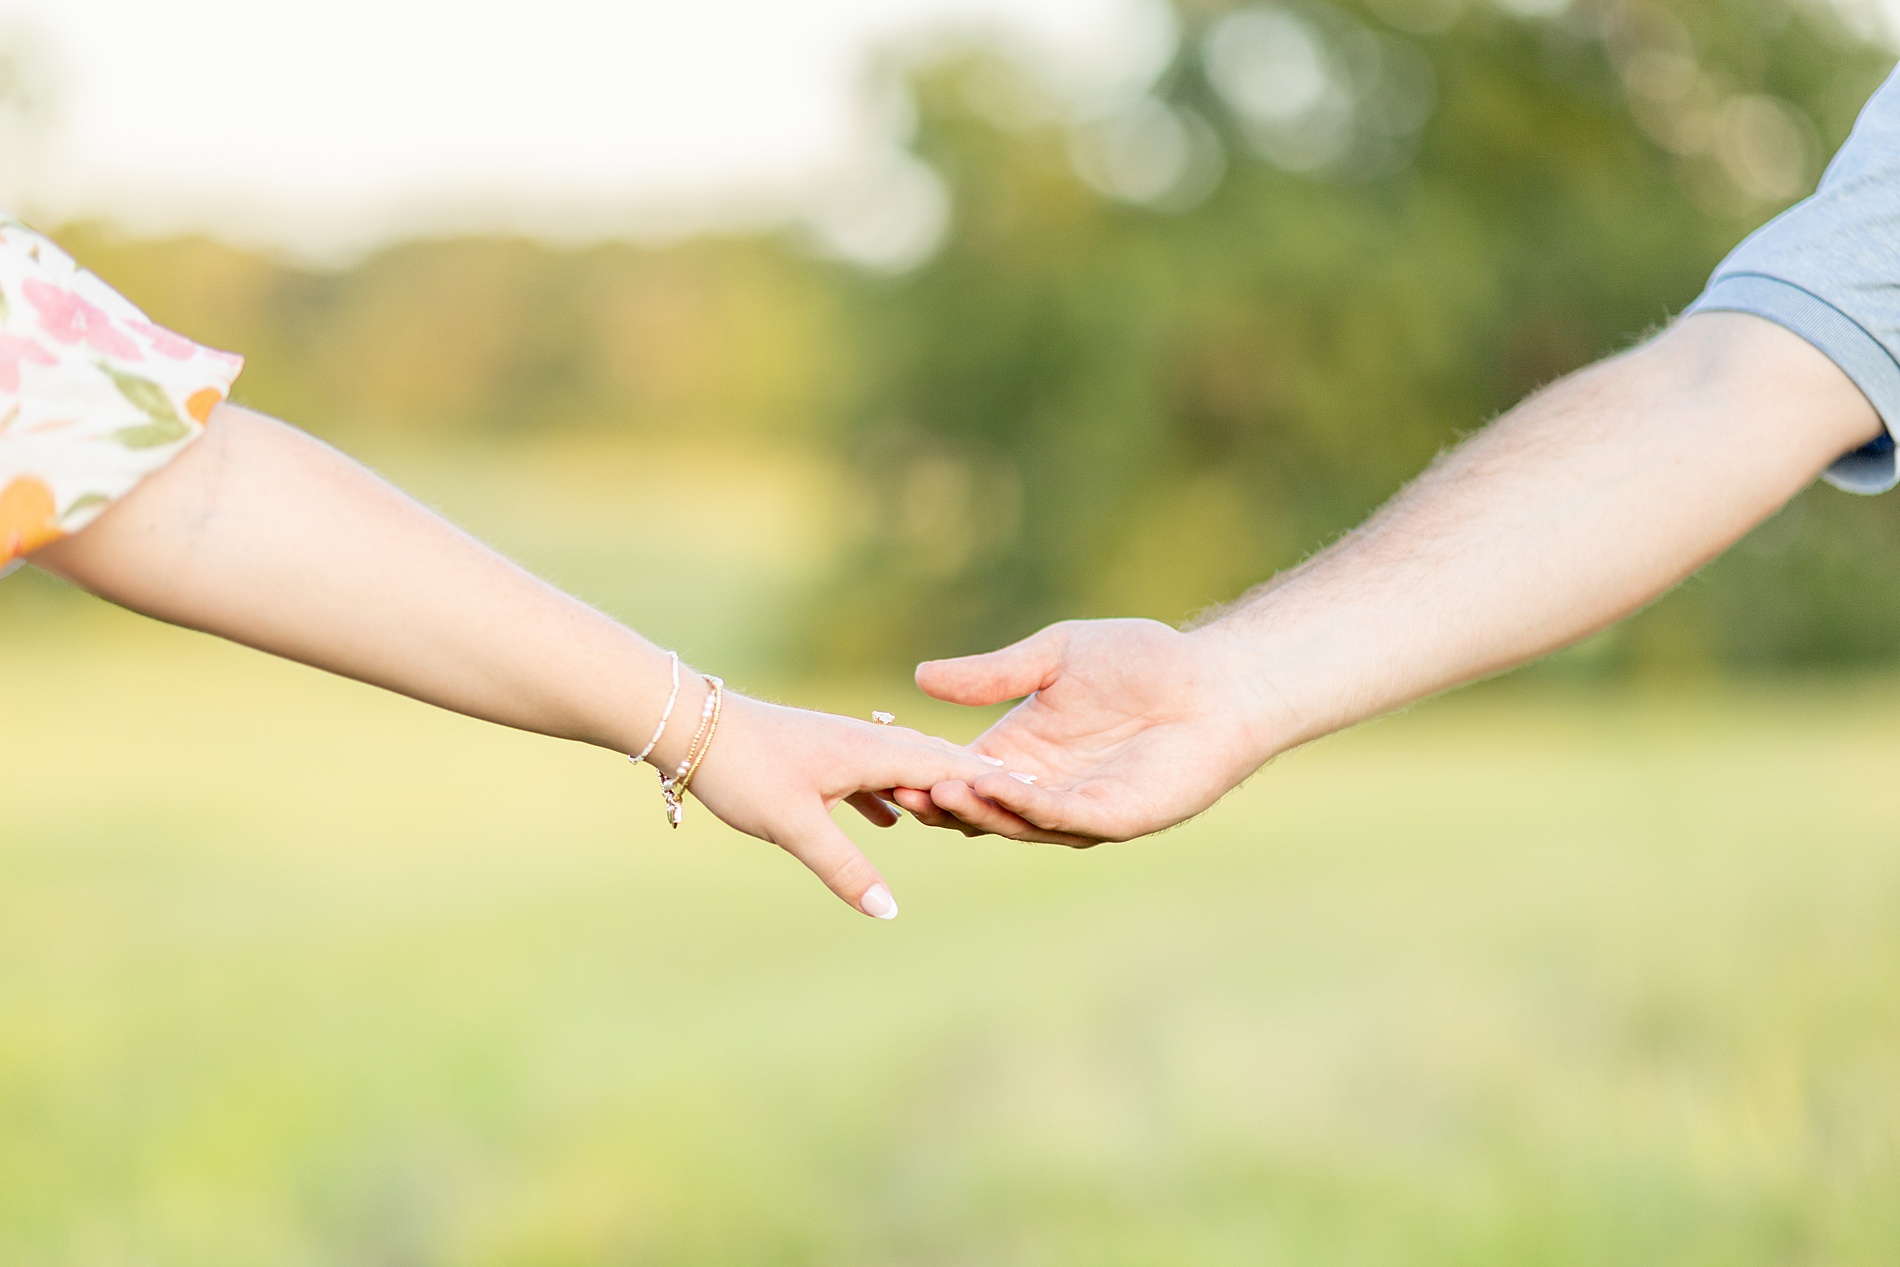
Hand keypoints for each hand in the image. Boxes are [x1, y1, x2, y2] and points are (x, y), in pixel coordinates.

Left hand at [683, 692, 1012, 917]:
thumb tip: (889, 911)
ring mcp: (841, 745)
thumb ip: (844, 867)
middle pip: (935, 760)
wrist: (691, 726)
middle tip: (1023, 798)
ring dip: (935, 786)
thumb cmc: (742, 771)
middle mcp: (865, 740)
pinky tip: (889, 815)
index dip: (991, 781)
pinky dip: (892, 792)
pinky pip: (870, 772)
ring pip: (902, 764)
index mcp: (871, 751)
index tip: (1038, 790)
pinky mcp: (817, 754)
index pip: (948, 766)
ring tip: (968, 808)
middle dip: (975, 782)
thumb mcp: (794, 827)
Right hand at [892, 619, 1276, 845]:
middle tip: (896, 786)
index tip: (882, 757)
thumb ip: (993, 673)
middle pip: (978, 808)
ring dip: (975, 808)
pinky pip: (1062, 819)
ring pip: (1014, 822)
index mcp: (1022, 753)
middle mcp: (1043, 789)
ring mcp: (1078, 810)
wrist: (1214, 679)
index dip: (924, 768)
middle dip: (938, 799)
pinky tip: (997, 788)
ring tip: (935, 790)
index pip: (961, 772)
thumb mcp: (1053, 657)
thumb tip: (921, 676)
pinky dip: (1026, 807)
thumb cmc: (1142, 662)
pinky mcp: (1115, 818)